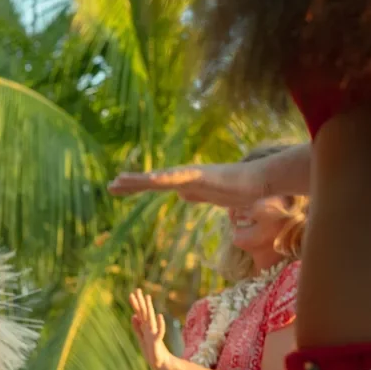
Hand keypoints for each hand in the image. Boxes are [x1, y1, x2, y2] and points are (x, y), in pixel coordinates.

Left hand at [108, 160, 265, 209]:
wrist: (261, 181)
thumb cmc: (240, 188)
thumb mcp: (211, 195)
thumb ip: (197, 193)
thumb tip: (182, 195)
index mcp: (187, 182)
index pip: (157, 184)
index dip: (137, 186)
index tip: (117, 187)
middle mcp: (187, 176)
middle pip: (154, 179)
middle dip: (132, 183)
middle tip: (109, 186)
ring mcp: (194, 175)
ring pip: (162, 177)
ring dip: (141, 180)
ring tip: (121, 181)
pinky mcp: (204, 176)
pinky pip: (181, 178)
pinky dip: (165, 178)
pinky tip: (151, 180)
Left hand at [129, 289, 172, 369]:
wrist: (159, 363)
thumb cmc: (151, 351)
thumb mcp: (141, 338)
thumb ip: (137, 327)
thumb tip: (133, 316)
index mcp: (145, 327)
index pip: (139, 313)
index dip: (135, 304)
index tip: (131, 293)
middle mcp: (149, 328)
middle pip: (144, 313)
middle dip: (140, 301)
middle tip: (137, 290)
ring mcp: (154, 333)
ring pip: (150, 319)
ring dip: (149, 308)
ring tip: (147, 298)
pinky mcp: (157, 341)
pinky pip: (159, 331)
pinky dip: (160, 324)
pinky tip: (159, 316)